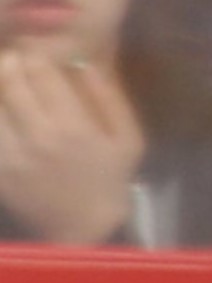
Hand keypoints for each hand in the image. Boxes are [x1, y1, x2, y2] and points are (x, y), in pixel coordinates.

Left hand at [0, 52, 145, 244]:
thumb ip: (108, 97)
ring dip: (1, 86)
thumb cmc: (109, 180)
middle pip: (7, 76)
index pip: (39, 68)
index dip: (35, 53)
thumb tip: (81, 60)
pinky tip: (8, 113)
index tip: (38, 54)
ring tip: (9, 85)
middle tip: (16, 62)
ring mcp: (9, 153)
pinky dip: (0, 113)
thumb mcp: (128, 140)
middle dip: (11, 62)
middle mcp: (36, 136)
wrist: (83, 229)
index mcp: (72, 127)